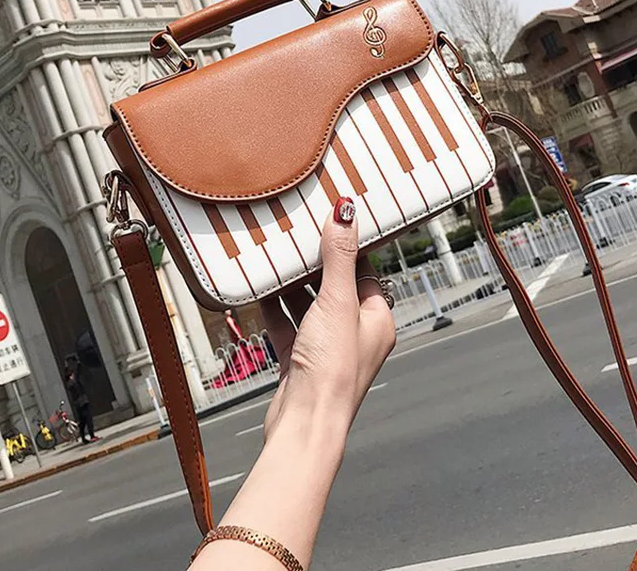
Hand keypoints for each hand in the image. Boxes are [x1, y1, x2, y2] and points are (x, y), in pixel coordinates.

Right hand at [261, 200, 395, 443]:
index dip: (348, 247)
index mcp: (376, 320)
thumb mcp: (337, 302)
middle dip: (314, 264)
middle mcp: (355, 334)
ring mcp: (327, 348)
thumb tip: (346, 212)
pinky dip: (275, 309)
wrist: (305, 425)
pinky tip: (259, 291)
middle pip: (334, 287)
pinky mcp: (301, 360)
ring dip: (293, 286)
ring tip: (275, 257)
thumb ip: (339, 256)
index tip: (329, 222)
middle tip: (296, 235)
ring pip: (309, 306)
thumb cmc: (333, 370)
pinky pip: (287, 326)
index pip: (365, 271)